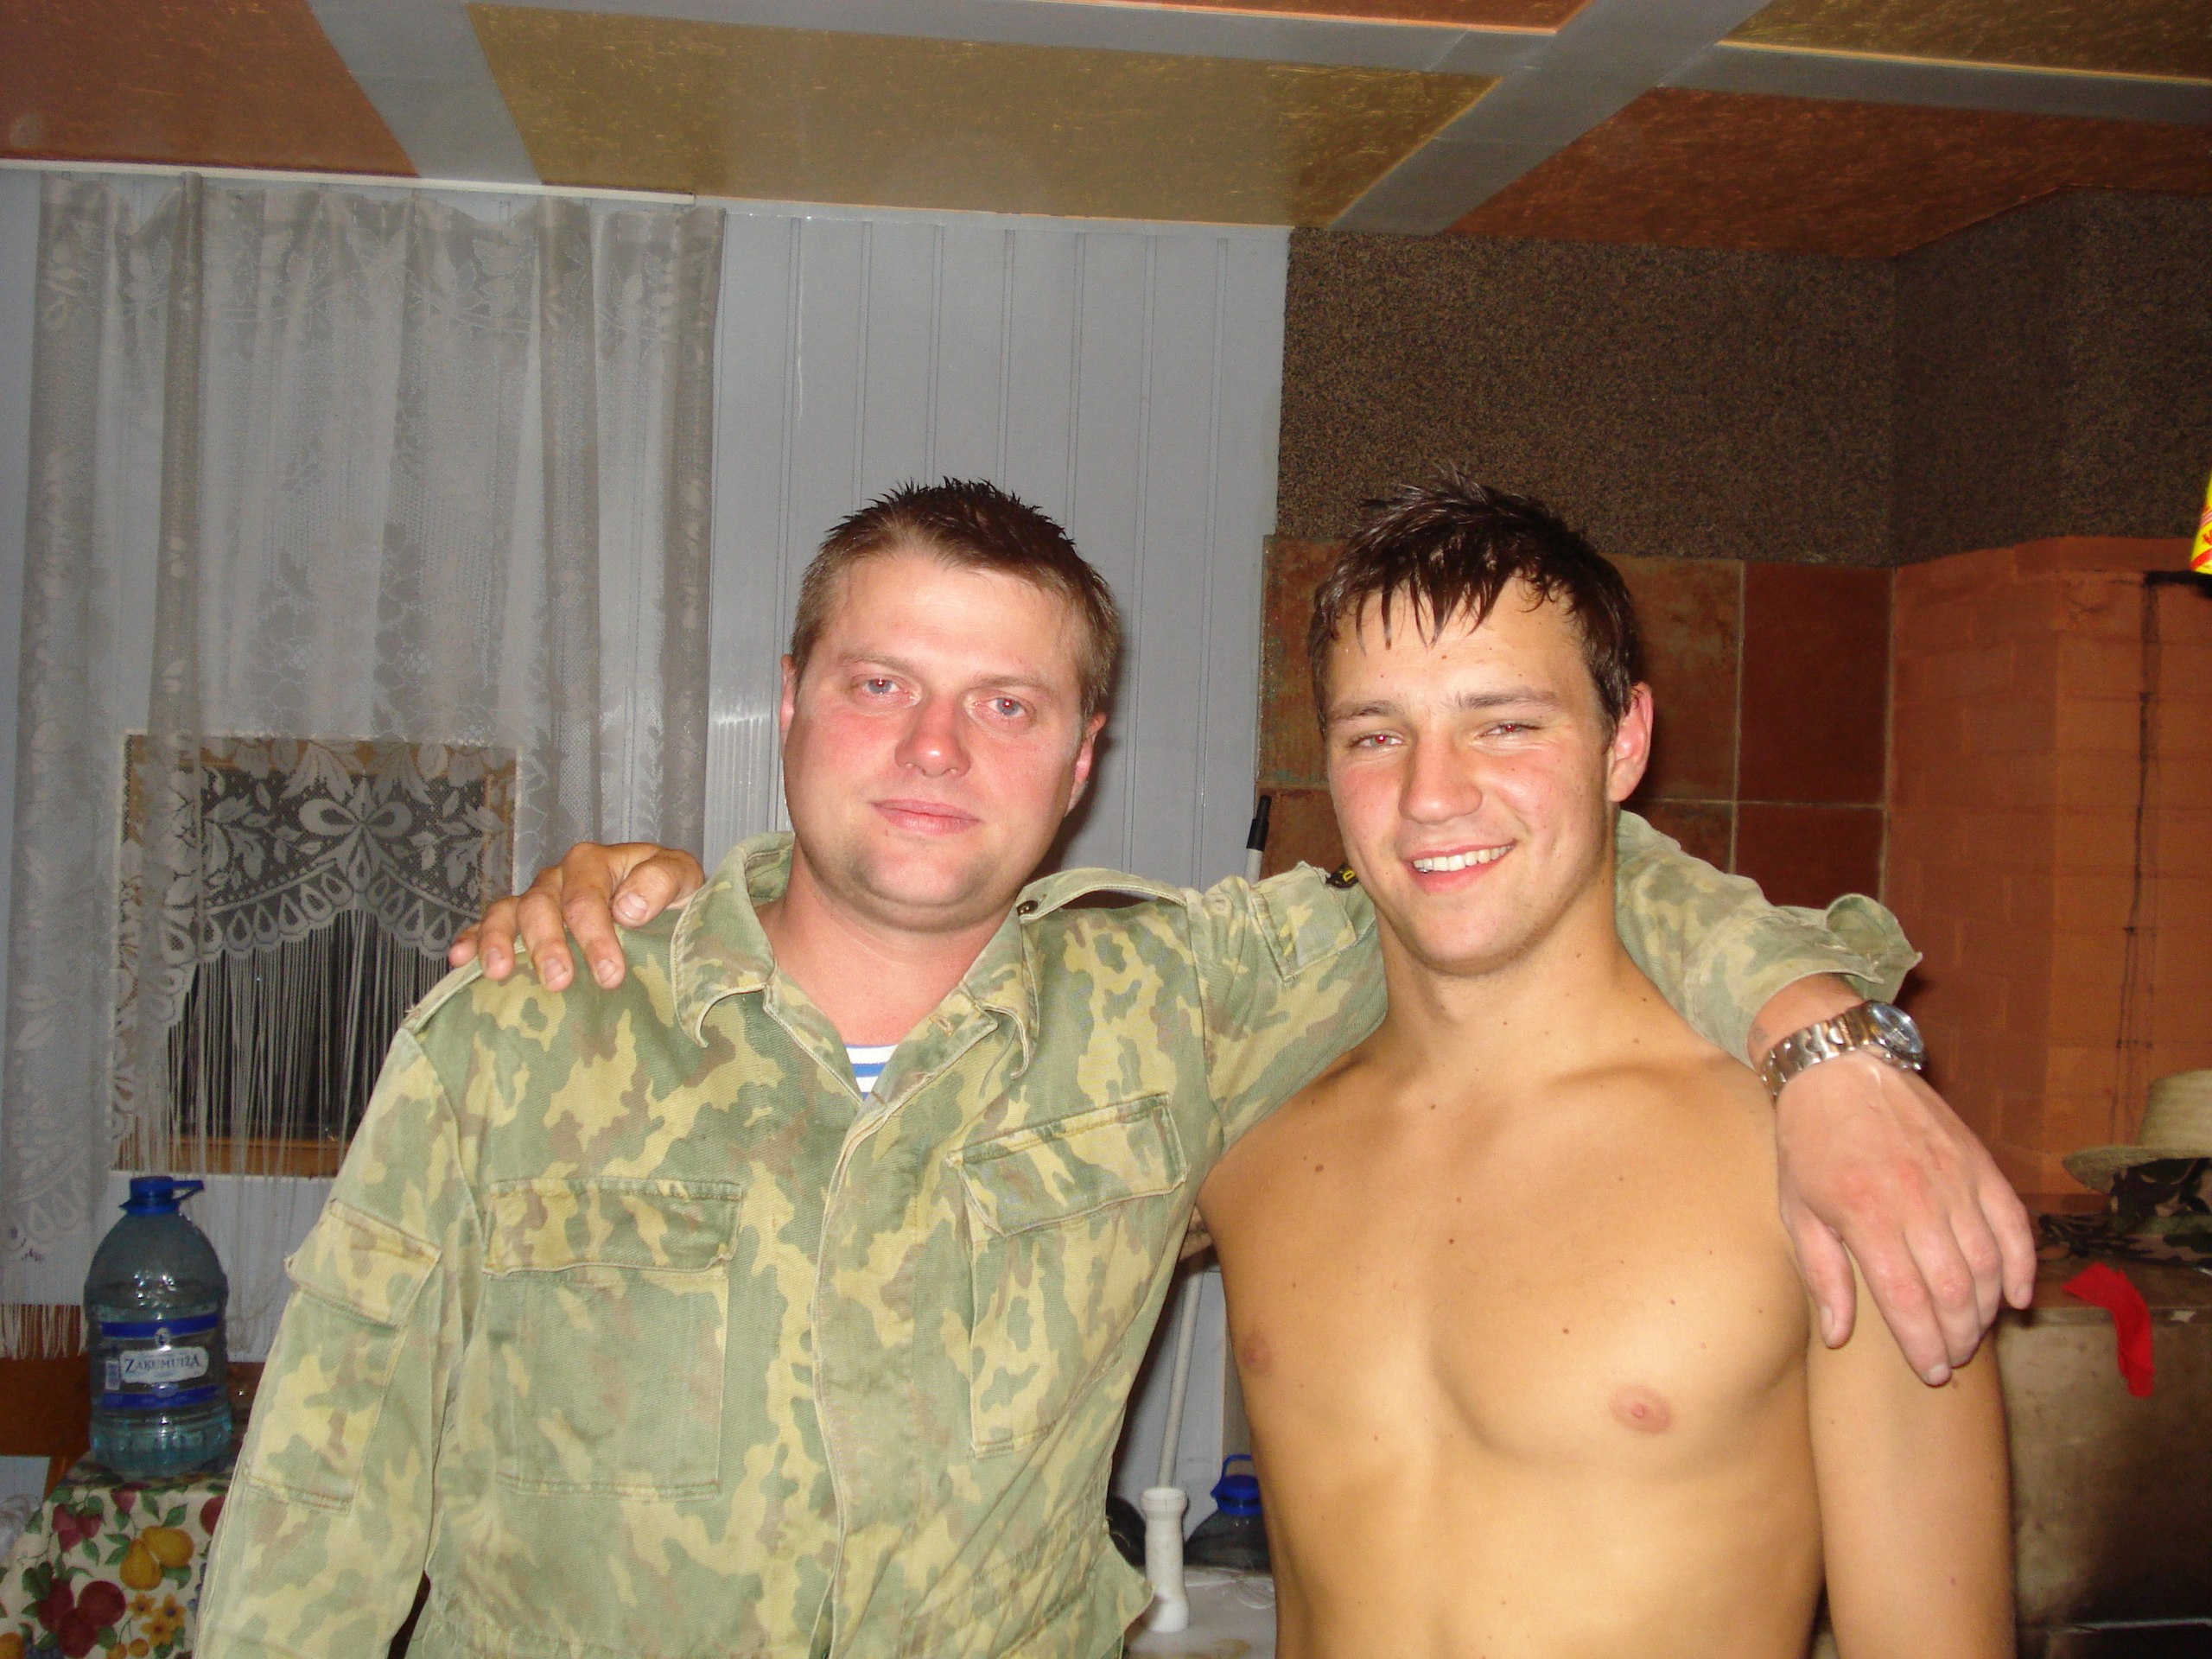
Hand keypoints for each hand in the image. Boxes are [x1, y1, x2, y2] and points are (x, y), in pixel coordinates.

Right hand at [447, 841, 707, 989]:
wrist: (664, 903)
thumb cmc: (671, 893)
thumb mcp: (682, 876)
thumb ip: (661, 881)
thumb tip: (628, 909)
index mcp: (596, 862)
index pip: (587, 898)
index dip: (596, 936)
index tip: (609, 974)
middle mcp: (559, 877)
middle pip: (542, 906)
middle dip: (549, 945)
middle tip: (559, 981)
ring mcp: (536, 897)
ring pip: (509, 912)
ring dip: (501, 941)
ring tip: (498, 973)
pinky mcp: (520, 920)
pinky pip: (488, 923)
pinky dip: (473, 939)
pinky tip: (460, 961)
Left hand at [1775, 1053, 2034, 1384]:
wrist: (1838, 1067)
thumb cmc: (1809, 1141)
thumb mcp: (1798, 1209)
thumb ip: (1823, 1274)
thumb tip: (1838, 1335)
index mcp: (1866, 1215)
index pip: (1907, 1300)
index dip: (1923, 1344)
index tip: (1930, 1372)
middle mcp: (1917, 1200)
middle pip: (1954, 1290)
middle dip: (1957, 1336)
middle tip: (1951, 1357)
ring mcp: (1955, 1180)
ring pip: (1988, 1264)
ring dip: (1986, 1309)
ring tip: (1972, 1332)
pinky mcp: (1979, 1163)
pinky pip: (2014, 1224)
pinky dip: (2021, 1264)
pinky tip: (2015, 1295)